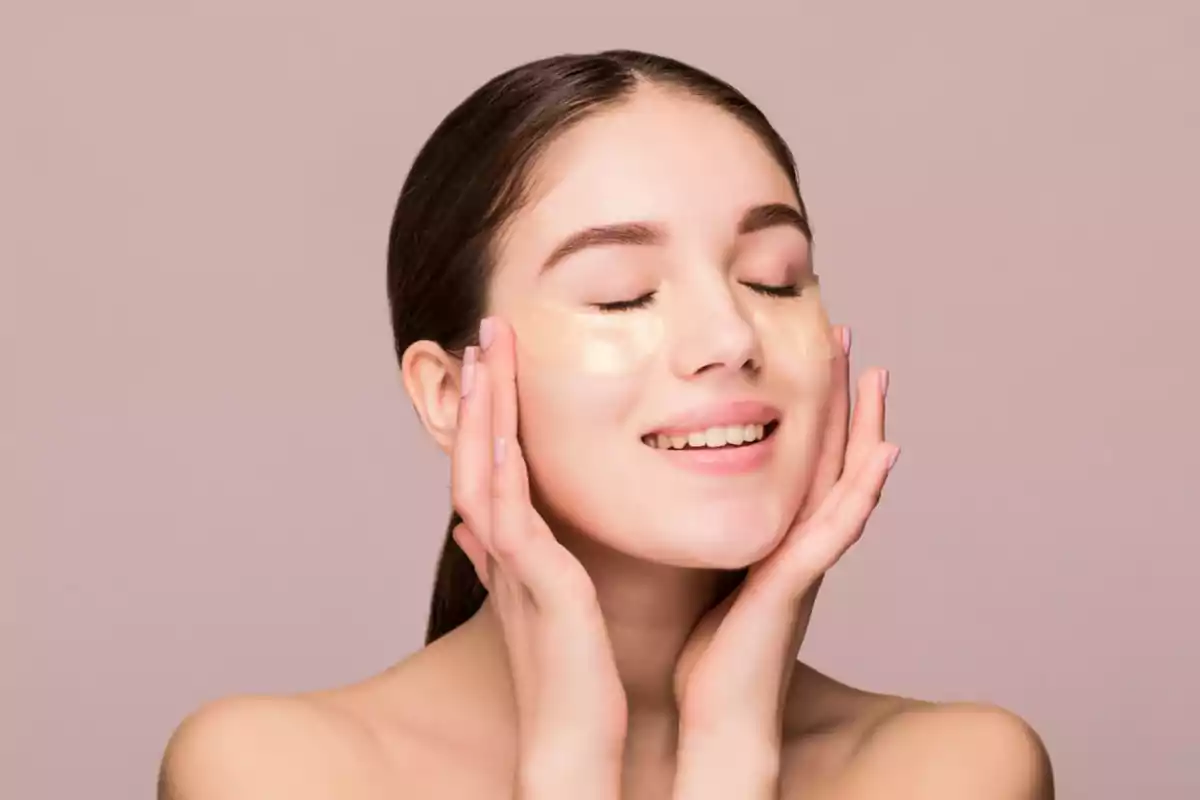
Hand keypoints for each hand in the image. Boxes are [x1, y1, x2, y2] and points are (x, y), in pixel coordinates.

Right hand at [450, 316, 626, 799]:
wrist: (573, 734)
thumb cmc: (571, 670)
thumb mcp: (543, 599)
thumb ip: (518, 557)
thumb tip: (486, 527)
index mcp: (511, 547)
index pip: (492, 461)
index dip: (491, 409)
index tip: (497, 357)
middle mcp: (501, 549)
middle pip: (478, 454)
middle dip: (481, 393)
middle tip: (484, 333)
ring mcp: (513, 566)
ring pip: (484, 474)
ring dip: (484, 415)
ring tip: (486, 357)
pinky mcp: (536, 586)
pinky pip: (511, 521)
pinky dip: (504, 475)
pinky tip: (507, 436)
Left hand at [672, 327, 898, 797]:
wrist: (719, 715)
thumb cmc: (708, 653)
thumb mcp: (707, 574)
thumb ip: (708, 536)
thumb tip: (676, 498)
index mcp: (778, 537)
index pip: (801, 457)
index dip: (812, 406)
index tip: (808, 351)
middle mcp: (801, 543)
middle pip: (833, 456)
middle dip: (843, 398)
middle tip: (846, 337)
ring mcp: (807, 562)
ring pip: (847, 483)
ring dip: (866, 429)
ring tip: (876, 375)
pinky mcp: (797, 584)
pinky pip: (837, 531)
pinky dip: (864, 493)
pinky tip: (884, 455)